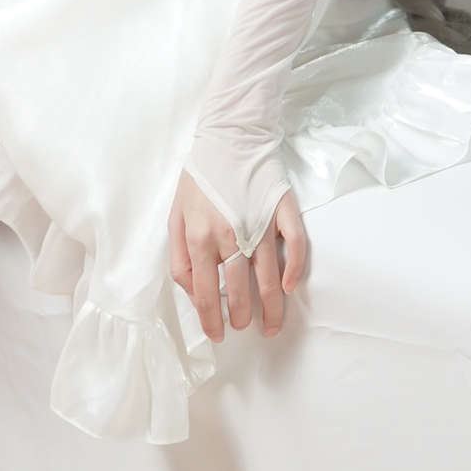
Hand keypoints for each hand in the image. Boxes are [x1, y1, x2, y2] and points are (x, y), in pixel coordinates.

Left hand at [168, 169, 307, 343]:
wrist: (230, 136)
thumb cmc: (200, 178)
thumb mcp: (176, 215)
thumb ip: (180, 257)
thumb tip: (194, 292)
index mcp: (200, 237)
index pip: (206, 293)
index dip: (212, 320)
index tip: (218, 334)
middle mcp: (230, 235)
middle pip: (240, 291)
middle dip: (243, 318)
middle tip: (246, 327)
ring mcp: (259, 224)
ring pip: (268, 278)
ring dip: (271, 309)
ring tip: (271, 326)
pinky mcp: (283, 211)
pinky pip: (295, 247)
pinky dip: (294, 271)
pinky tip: (290, 287)